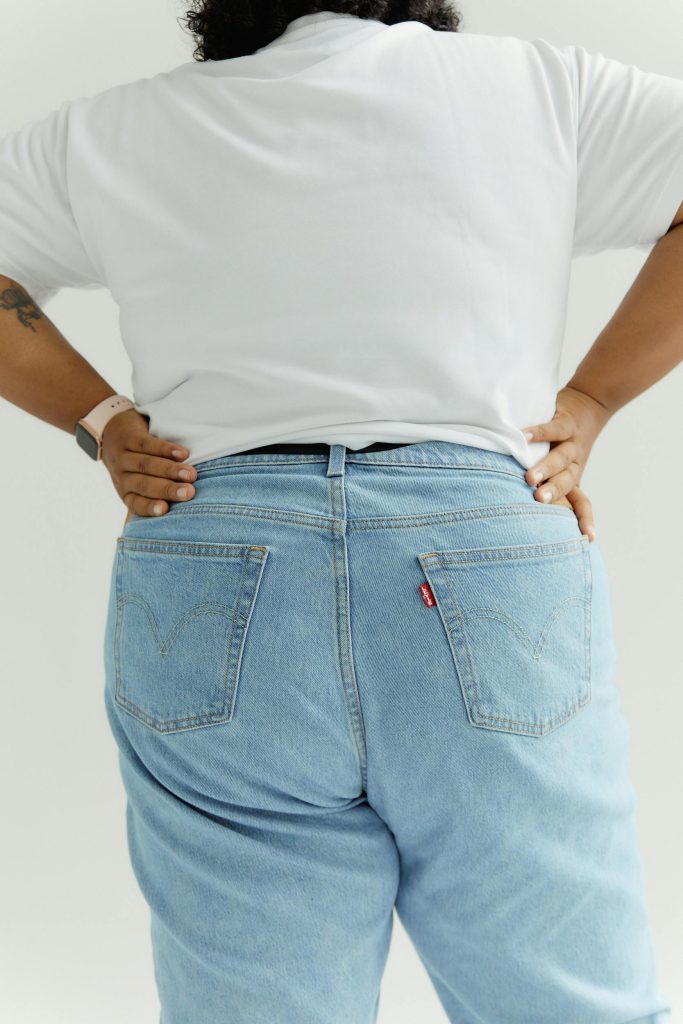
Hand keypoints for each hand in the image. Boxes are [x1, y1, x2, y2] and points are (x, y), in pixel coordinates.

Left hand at [101, 408, 197, 517]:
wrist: (112, 432)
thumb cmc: (134, 465)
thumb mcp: (136, 481)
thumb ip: (155, 492)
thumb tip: (185, 503)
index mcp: (125, 492)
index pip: (136, 503)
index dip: (149, 506)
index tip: (165, 509)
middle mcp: (122, 476)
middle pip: (144, 484)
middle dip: (168, 489)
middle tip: (189, 492)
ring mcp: (123, 456)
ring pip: (146, 464)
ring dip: (170, 470)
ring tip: (190, 474)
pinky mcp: (129, 437)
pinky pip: (147, 444)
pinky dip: (165, 449)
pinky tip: (182, 454)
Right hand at [521, 384, 612, 541]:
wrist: (589, 406)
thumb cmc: (565, 444)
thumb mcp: (562, 467)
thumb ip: (550, 485)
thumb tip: (525, 514)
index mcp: (573, 478)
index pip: (582, 501)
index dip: (585, 518)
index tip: (588, 537)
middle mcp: (574, 463)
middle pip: (567, 481)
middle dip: (554, 491)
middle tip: (539, 500)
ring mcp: (570, 443)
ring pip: (561, 457)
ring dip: (546, 467)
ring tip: (530, 476)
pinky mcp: (565, 421)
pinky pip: (553, 428)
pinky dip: (538, 432)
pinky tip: (522, 436)